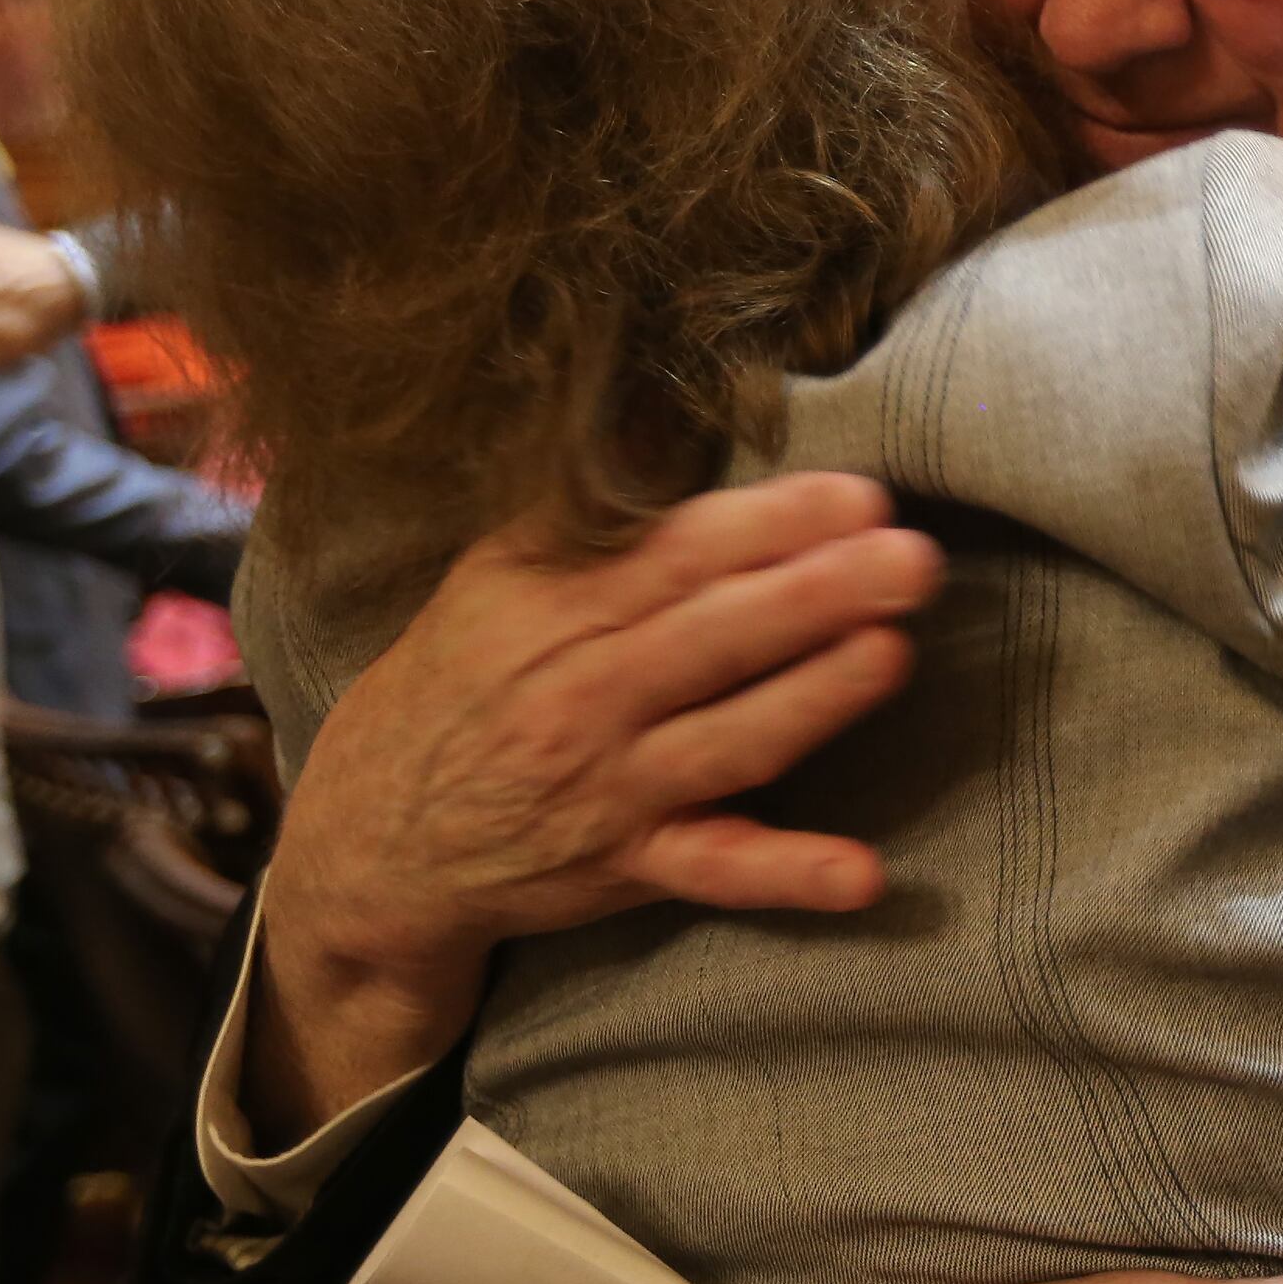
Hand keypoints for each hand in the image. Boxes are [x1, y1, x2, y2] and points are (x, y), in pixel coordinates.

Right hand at [243, 472, 942, 1143]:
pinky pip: (715, 871)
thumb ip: (590, 505)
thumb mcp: (497, 576)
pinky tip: (864, 875)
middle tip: (911, 557)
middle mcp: (586, 696)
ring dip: (814, 700)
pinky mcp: (632, 866)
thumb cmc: (462, 682)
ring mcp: (613, 786)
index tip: (858, 493)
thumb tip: (667, 408)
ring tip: (894, 653)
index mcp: (556, 609)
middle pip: (713, 636)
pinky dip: (787, 875)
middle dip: (816, 593)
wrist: (370, 835)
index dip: (770, 522)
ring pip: (728, 739)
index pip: (676, 554)